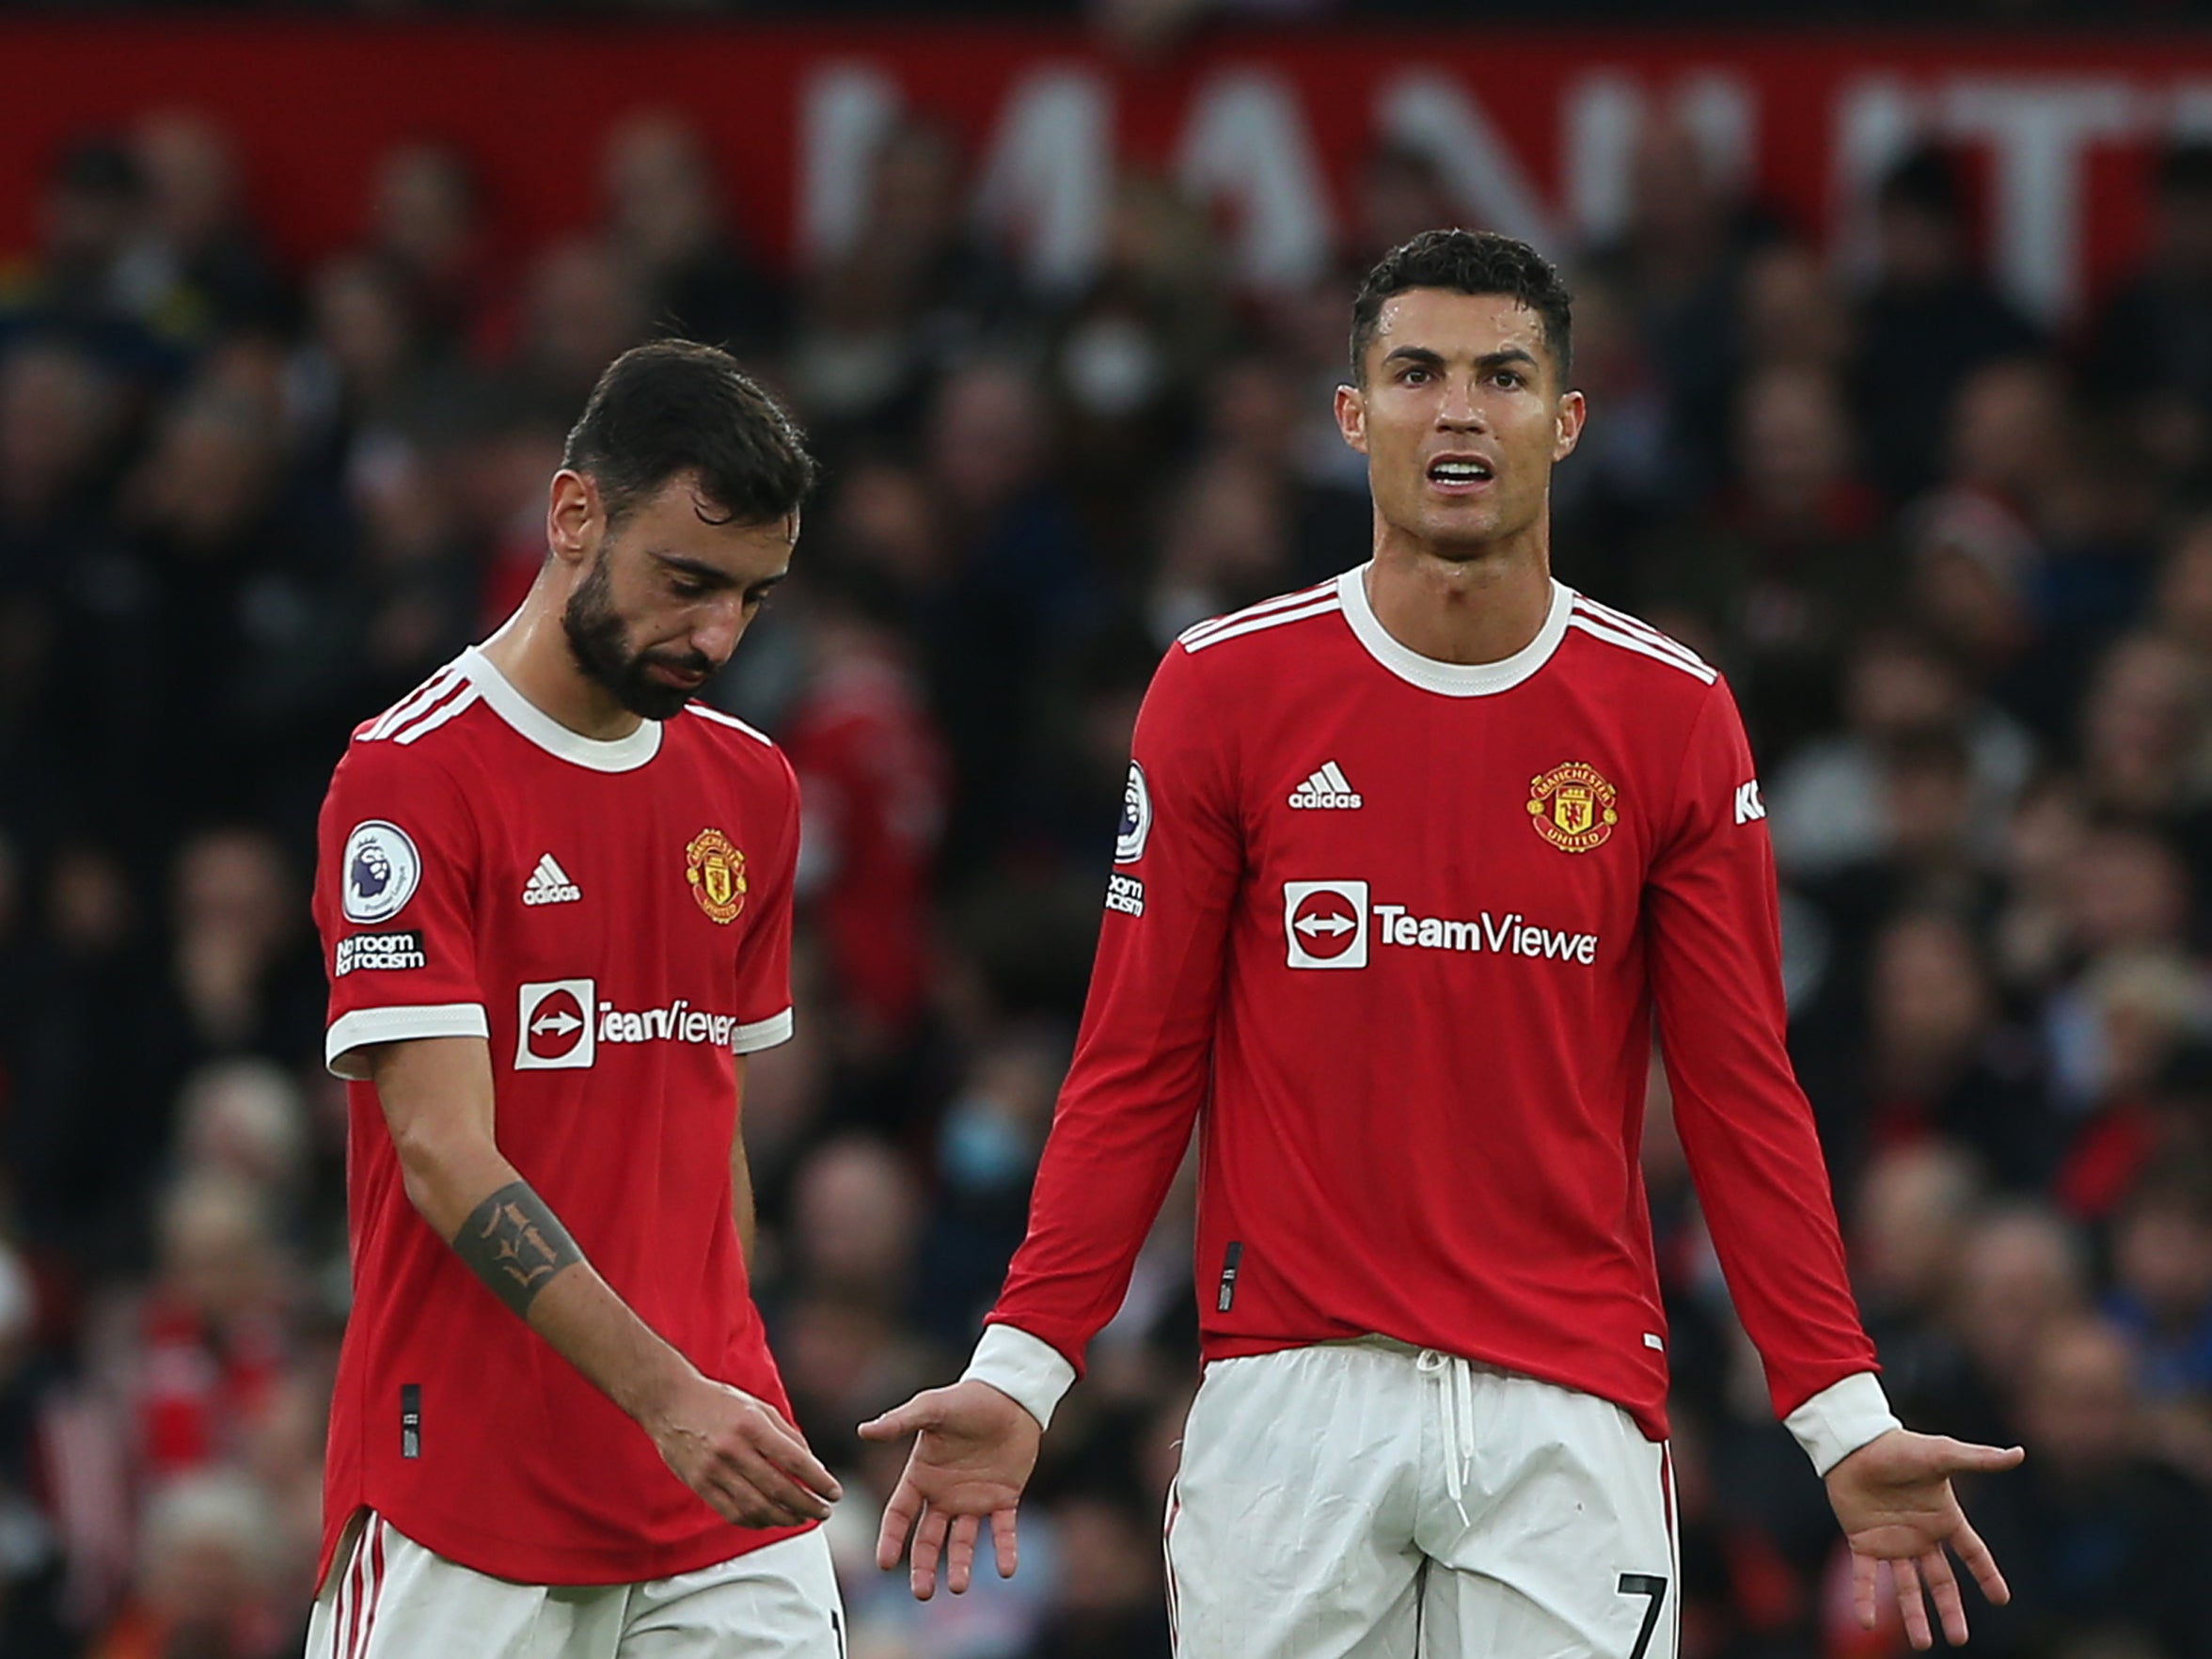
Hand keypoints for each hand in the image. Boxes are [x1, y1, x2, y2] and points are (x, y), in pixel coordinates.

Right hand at [647, 1372, 841, 1528]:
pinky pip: (732, 1513)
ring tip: (802, 1519)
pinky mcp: (699, 1485)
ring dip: (784, 1518)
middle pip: (778, 1488)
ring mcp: (714, 1470)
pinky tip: (771, 1521)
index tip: (834, 1492)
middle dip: (807, 1505)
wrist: (670, 1402)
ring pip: (756, 1506)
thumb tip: (814, 1466)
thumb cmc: (718, 1402)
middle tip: (824, 1511)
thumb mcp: (759, 1407)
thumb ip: (787, 1435)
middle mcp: (733, 1449)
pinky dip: (756, 1521)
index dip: (818, 1481)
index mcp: (752, 1425)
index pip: (794, 1460)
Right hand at [858, 1379, 1041, 1598]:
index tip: (884, 1564)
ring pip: (963, 1542)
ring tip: (958, 1587)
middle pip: (928, 1539)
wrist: (1010, 1395)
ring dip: (961, 1565)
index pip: (899, 1515)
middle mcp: (944, 1495)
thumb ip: (900, 1422)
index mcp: (922, 1477)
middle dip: (923, 1567)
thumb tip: (863, 1430)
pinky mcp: (1004, 1499)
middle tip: (922, 1594)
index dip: (891, 1539)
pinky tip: (1006, 1569)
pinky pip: (1003, 1530)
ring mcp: (974, 1500)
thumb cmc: (966, 1399)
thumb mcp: (931, 1409)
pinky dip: (1005, 1550)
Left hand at [1825, 1428, 2024, 1648]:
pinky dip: (1865, 1600)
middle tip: (1959, 1639)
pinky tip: (1865, 1624)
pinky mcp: (1862, 1542)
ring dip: (1913, 1615)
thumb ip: (1979, 1459)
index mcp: (1943, 1519)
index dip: (1987, 1575)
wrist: (1852, 1442)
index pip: (1973, 1553)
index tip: (2001, 1599)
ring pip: (1907, 1587)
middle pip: (1941, 1581)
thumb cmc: (1899, 1447)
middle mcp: (1920, 1536)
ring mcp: (1891, 1542)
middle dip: (1950, 1610)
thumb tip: (2019, 1453)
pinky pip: (1865, 1578)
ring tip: (1923, 1644)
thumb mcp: (1942, 1454)